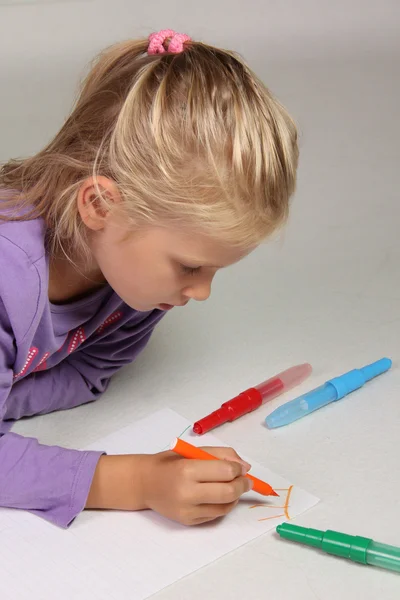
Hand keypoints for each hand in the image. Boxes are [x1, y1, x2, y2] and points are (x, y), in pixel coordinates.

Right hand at [86, 447, 251, 525]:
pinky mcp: (188, 521)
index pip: (225, 472)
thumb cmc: (170, 463)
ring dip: (235, 497)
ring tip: (231, 487)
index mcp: (188, 470)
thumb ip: (221, 455)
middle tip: (246, 480)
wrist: (145, 483)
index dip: (238, 470)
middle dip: (243, 485)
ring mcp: (187, 510)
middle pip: (228, 492)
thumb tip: (245, 467)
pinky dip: (222, 505)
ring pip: (225, 507)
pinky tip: (217, 496)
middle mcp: (187, 492)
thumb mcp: (193, 450)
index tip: (241, 468)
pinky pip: (215, 515)